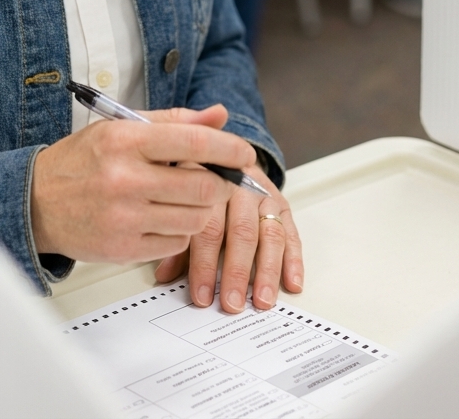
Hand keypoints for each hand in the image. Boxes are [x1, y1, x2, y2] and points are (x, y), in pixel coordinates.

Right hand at [30, 104, 255, 264]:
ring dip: (200, 209)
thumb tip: (219, 115)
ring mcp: (125, 218)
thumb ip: (174, 121)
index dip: (228, 148)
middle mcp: (125, 179)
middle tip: (215, 179)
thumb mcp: (120, 127)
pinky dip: (179, 231)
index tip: (244, 153)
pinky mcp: (124, 249)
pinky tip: (162, 217)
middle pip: (202, 187)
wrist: (36, 201)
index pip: (193, 143)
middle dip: (219, 183)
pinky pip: (176, 243)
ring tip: (182, 197)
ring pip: (195, 219)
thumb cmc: (81, 161)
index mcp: (125, 140)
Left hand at [154, 168, 303, 314]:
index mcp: (211, 183)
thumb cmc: (201, 187)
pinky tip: (292, 283)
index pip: (209, 227)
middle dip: (237, 271)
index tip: (202, 295)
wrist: (225, 156)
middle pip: (241, 231)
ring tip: (261, 300)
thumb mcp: (183, 203)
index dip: (204, 264)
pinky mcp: (283, 206)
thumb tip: (164, 275)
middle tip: (232, 303)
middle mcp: (241, 187)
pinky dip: (294, 260)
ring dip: (267, 271)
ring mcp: (265, 195)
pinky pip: (292, 233)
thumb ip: (178, 240)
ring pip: (270, 234)